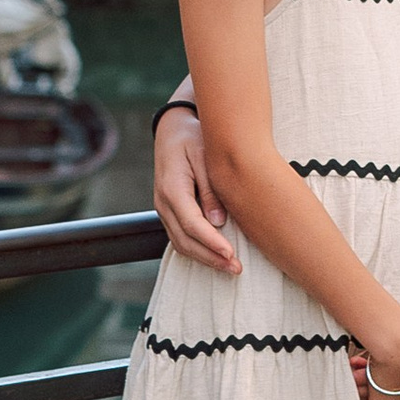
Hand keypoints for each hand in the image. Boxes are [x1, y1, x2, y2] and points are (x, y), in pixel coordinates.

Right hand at [151, 105, 238, 275]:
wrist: (173, 130)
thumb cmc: (193, 138)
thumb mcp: (205, 156)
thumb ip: (211, 189)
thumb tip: (219, 222)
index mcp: (172, 188)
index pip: (191, 224)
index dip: (211, 242)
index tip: (231, 254)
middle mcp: (163, 202)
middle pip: (185, 240)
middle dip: (210, 258)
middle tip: (236, 268)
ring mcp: (163, 209)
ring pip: (181, 243)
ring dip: (205, 258)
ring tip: (230, 267)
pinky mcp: (169, 211)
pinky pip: (180, 237)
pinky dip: (197, 250)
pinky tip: (216, 256)